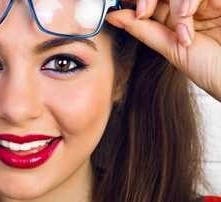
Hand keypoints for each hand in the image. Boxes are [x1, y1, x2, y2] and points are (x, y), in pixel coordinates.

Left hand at [106, 0, 220, 101]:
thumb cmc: (213, 70)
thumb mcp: (173, 48)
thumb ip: (145, 30)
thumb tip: (115, 17)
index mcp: (178, 17)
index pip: (155, 0)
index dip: (139, 0)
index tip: (128, 7)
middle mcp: (193, 6)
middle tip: (143, 12)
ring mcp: (209, 2)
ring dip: (175, 4)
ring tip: (175, 26)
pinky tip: (188, 14)